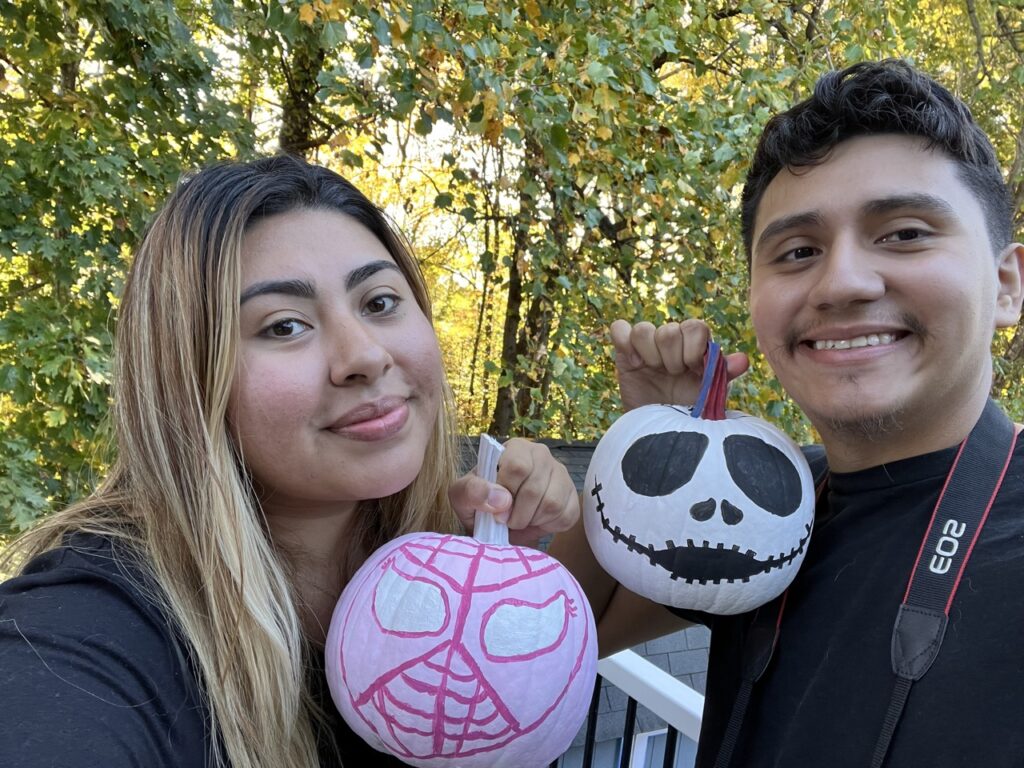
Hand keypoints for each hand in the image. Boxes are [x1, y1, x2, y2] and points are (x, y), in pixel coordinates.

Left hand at [449, 438, 578, 545]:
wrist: (497, 521)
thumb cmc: (479, 502)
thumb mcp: (462, 496)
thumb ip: (472, 491)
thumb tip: (501, 499)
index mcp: (515, 448)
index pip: (517, 466)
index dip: (505, 494)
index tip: (496, 510)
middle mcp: (541, 455)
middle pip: (535, 488)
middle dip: (517, 514)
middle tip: (507, 521)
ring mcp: (561, 474)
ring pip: (552, 504)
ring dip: (532, 521)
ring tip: (520, 520)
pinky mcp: (573, 497)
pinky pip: (566, 516)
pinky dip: (548, 527)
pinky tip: (536, 522)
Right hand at [610, 319, 748, 410]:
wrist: (658, 432)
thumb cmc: (687, 411)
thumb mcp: (709, 395)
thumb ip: (724, 374)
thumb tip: (743, 360)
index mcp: (694, 345)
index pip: (695, 327)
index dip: (694, 349)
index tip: (694, 371)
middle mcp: (671, 341)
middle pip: (669, 330)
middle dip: (672, 358)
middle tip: (673, 376)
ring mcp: (646, 345)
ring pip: (644, 330)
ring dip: (651, 355)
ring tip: (655, 372)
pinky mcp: (624, 352)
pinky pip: (619, 329)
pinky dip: (626, 343)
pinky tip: (635, 364)